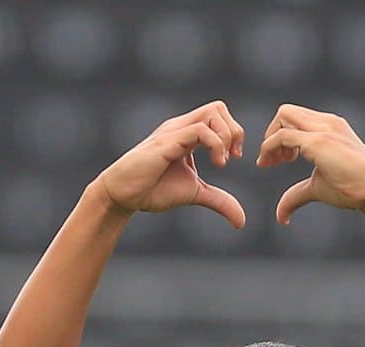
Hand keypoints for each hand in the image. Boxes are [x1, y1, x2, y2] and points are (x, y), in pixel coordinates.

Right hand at [93, 102, 246, 228]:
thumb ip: (219, 201)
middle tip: (232, 157)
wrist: (122, 195)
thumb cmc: (153, 190)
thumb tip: (241, 221)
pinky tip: (215, 164)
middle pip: (218, 107)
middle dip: (234, 131)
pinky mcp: (168, 142)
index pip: (218, 115)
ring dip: (226, 136)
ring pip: (212, 113)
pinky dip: (215, 144)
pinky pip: (200, 130)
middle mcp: (182, 127)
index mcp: (188, 134)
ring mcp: (174, 132)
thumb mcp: (194, 194)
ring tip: (222, 163)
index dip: (234, 133)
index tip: (233, 158)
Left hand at [256, 105, 364, 223]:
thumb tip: (281, 217)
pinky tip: (271, 164)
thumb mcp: (318, 187)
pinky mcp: (318, 141)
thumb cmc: (352, 189)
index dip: (280, 137)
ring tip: (272, 163)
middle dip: (271, 133)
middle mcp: (326, 122)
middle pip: (286, 112)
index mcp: (329, 127)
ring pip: (283, 115)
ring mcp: (323, 129)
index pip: (295, 118)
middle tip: (273, 162)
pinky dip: (269, 148)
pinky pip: (283, 136)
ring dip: (270, 139)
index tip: (278, 162)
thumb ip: (297, 195)